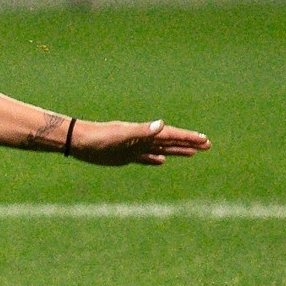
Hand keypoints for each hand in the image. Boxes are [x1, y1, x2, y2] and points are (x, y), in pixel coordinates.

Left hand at [69, 118, 210, 166]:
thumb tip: (162, 124)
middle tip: (207, 145)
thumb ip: (141, 130)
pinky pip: (145, 158)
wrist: (78, 142)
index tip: (204, 140)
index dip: (188, 137)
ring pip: (160, 149)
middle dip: (188, 143)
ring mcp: (133, 148)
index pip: (170, 135)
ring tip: (193, 153)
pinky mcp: (124, 156)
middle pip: (169, 141)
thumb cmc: (98, 137)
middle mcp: (141, 139)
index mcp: (143, 133)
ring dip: (176, 150)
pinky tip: (162, 161)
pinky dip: (155, 159)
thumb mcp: (121, 134)